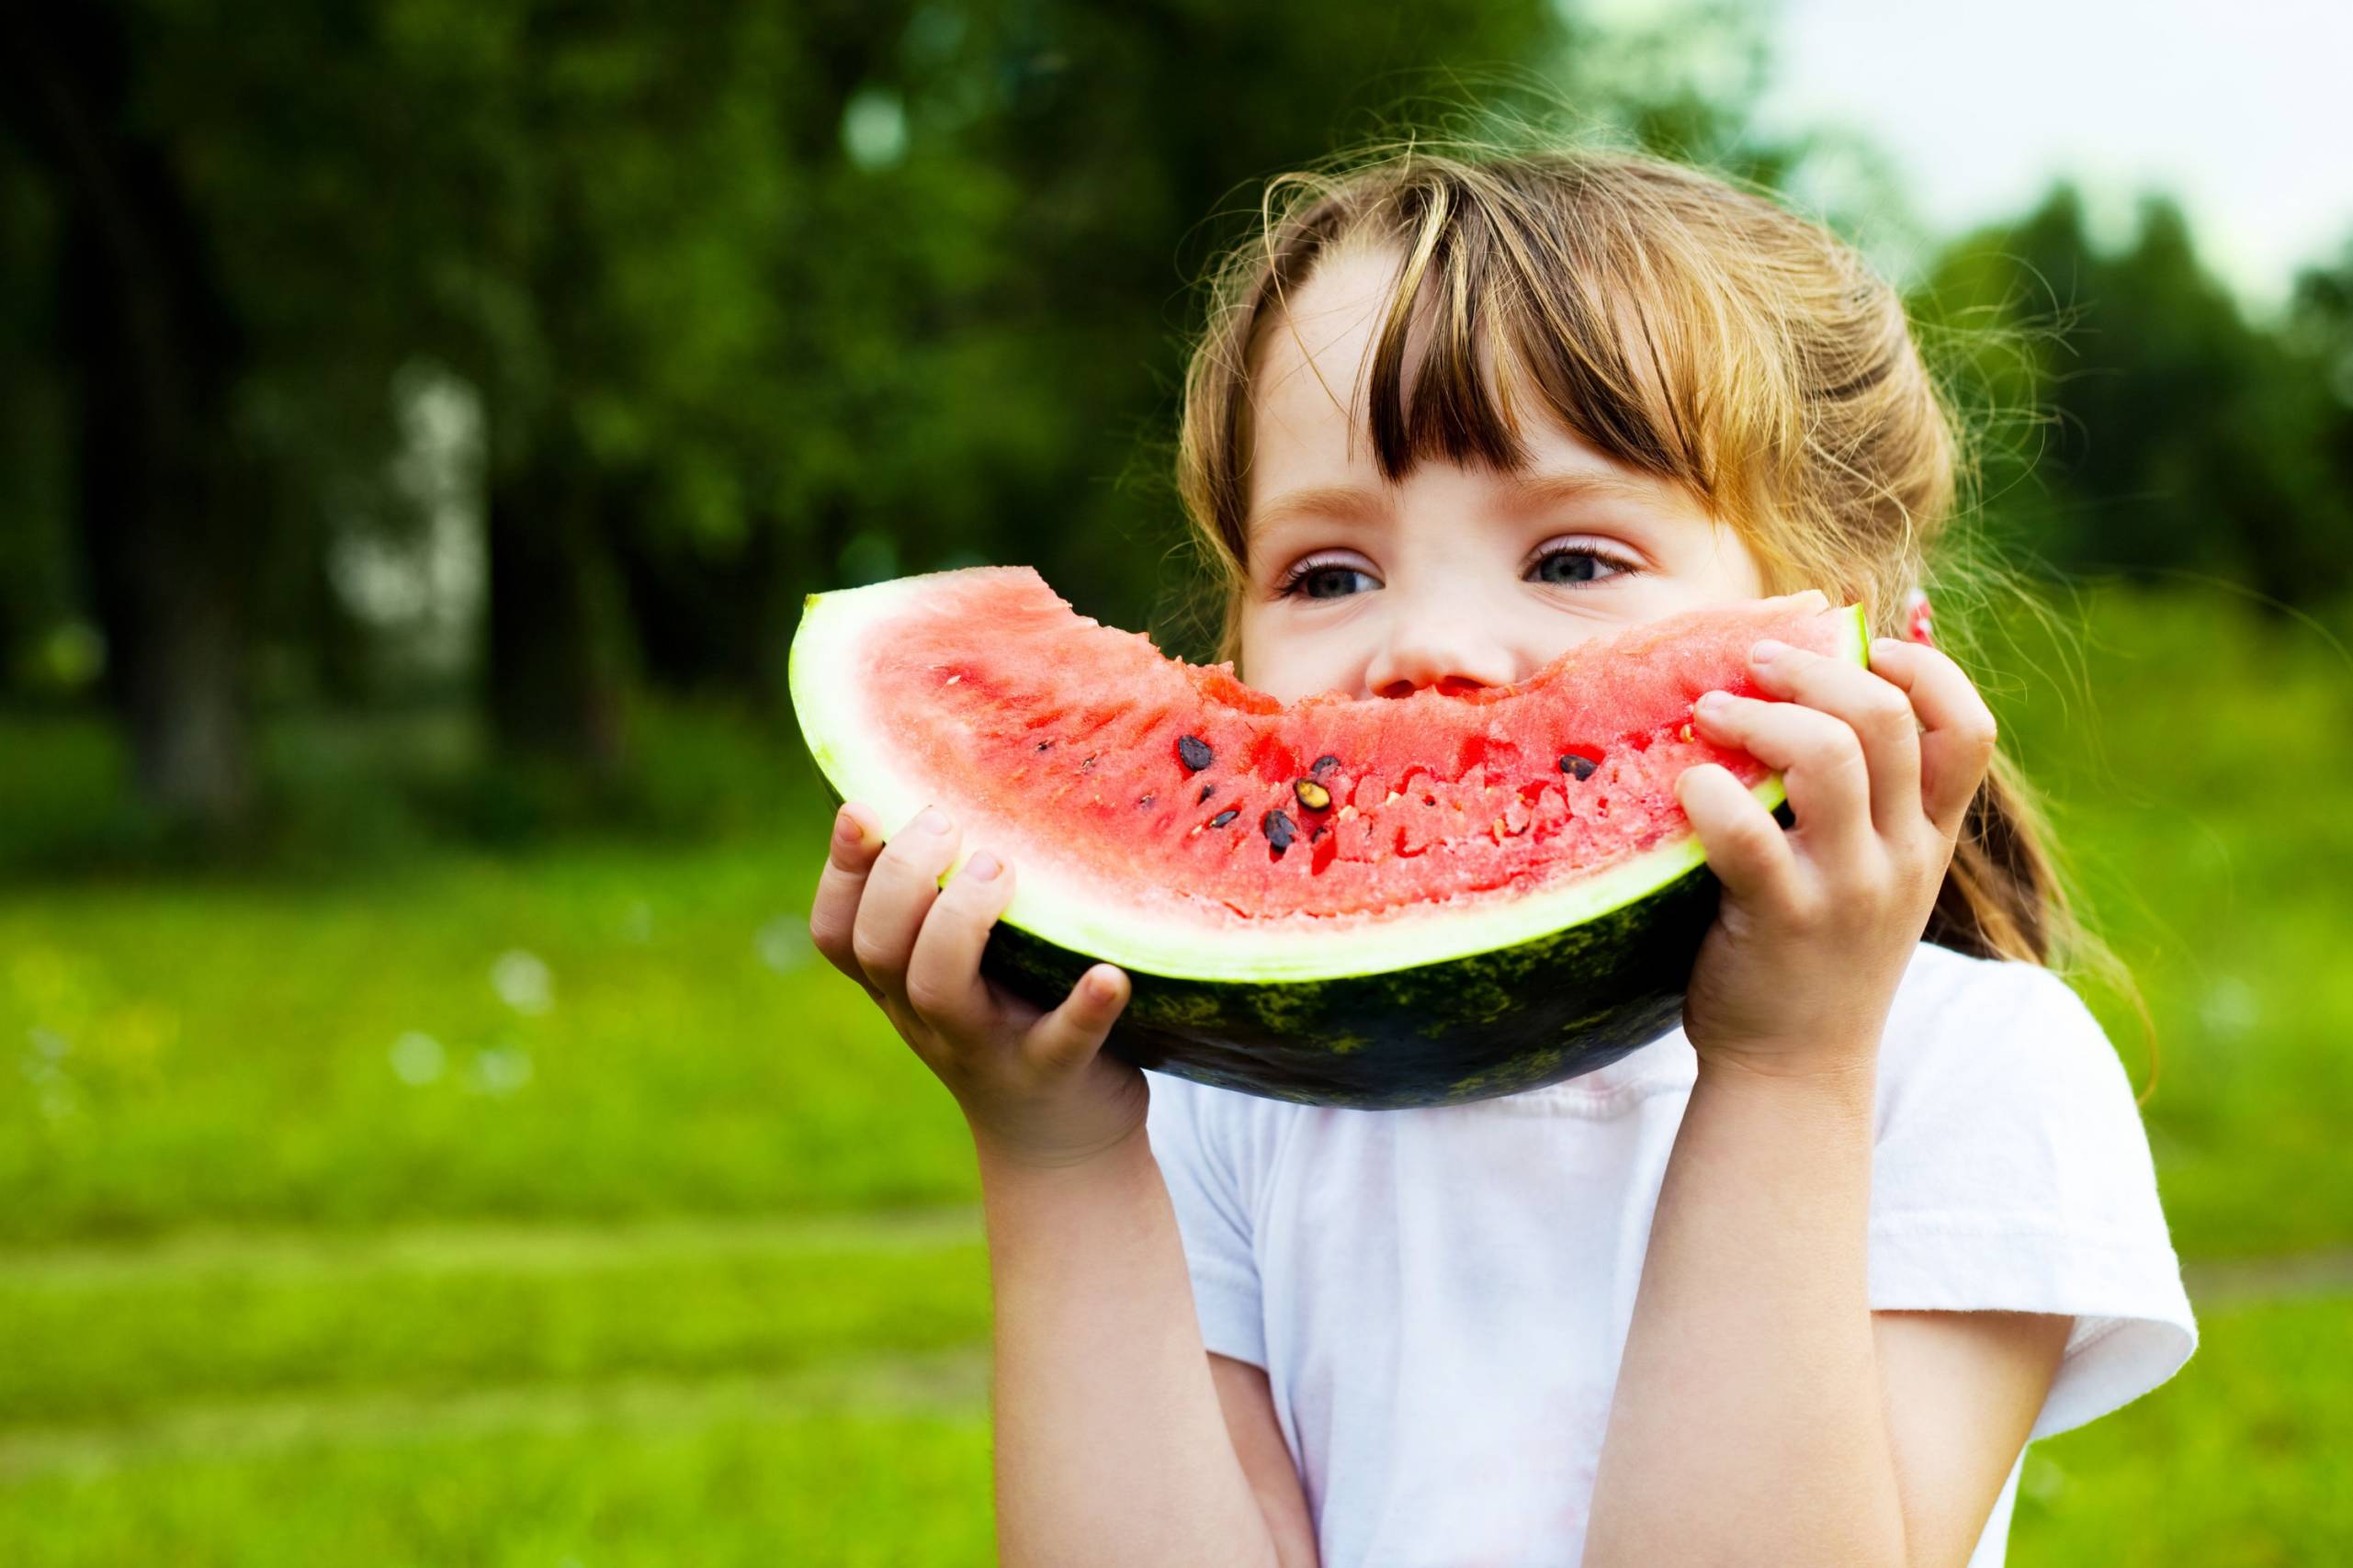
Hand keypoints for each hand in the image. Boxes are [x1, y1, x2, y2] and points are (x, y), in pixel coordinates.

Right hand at [808, 801, 1149, 1167]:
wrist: (1061, 1141)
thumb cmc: (1010, 1020)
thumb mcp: (962, 967)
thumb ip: (941, 901)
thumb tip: (940, 789)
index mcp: (898, 985)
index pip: (837, 931)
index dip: (840, 872)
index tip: (864, 809)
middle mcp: (928, 1016)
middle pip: (878, 949)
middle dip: (903, 879)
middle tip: (949, 826)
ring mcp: (986, 1048)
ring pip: (937, 988)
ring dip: (960, 922)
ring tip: (1001, 869)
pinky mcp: (1053, 1073)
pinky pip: (1061, 1042)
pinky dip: (1084, 1007)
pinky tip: (1110, 973)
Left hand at [1673, 635, 2000, 1077]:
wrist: (1794, 1073)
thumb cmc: (1815, 958)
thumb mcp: (1871, 879)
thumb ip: (1863, 804)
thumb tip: (1808, 697)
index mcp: (1929, 840)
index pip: (1970, 731)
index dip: (1928, 670)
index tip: (1867, 646)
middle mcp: (1902, 858)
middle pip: (1889, 721)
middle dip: (1817, 669)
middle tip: (1753, 664)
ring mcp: (1847, 890)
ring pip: (1832, 757)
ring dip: (1763, 715)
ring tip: (1709, 712)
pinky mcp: (1781, 920)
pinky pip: (1748, 834)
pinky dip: (1711, 792)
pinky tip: (1685, 785)